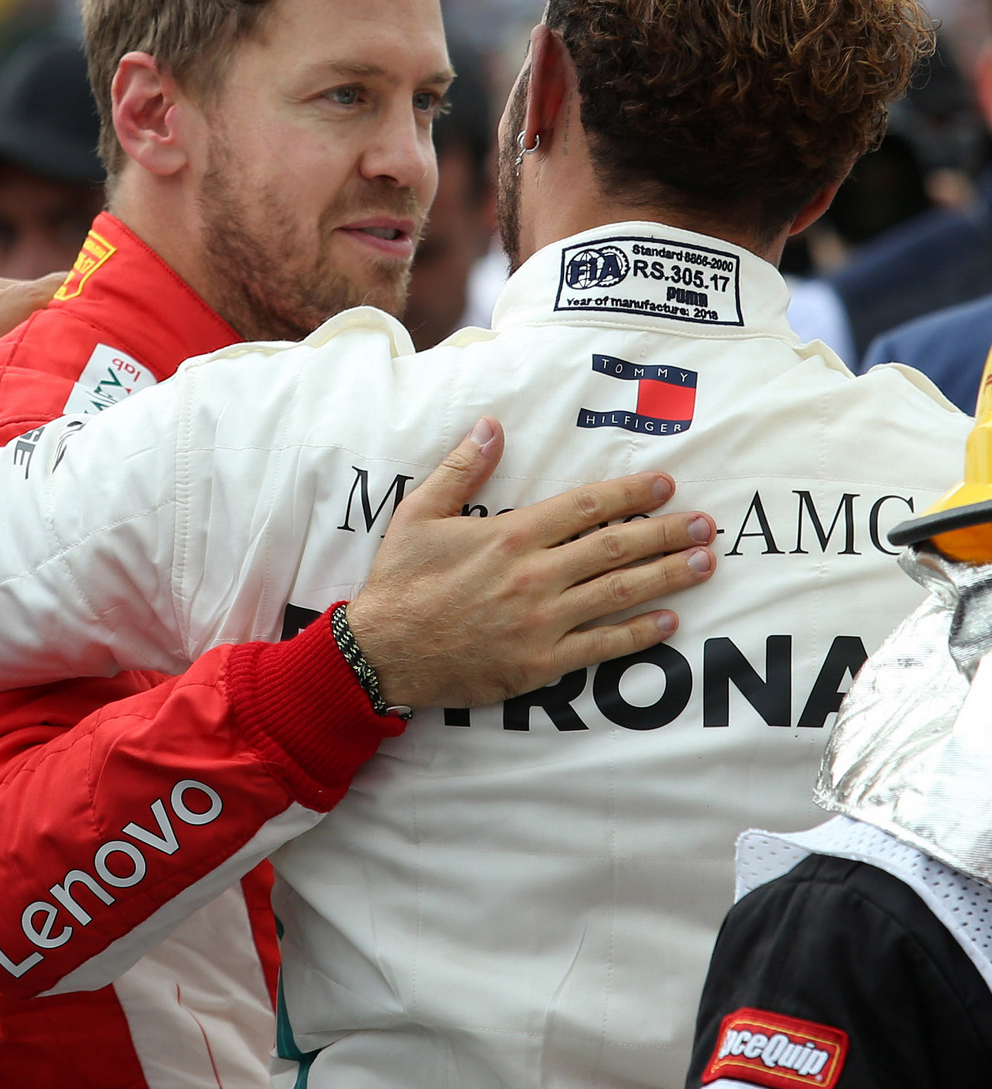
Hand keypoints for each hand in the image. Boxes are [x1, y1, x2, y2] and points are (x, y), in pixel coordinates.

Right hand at [344, 417, 714, 709]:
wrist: (383, 652)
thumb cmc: (401, 580)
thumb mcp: (420, 512)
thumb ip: (462, 467)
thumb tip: (492, 424)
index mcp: (511, 534)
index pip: (587, 507)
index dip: (631, 494)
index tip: (665, 486)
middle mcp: (535, 575)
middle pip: (616, 548)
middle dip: (665, 532)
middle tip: (705, 524)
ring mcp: (542, 621)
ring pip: (619, 594)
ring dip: (667, 576)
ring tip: (704, 563)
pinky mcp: (540, 664)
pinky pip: (602, 647)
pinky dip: (639, 634)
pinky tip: (670, 621)